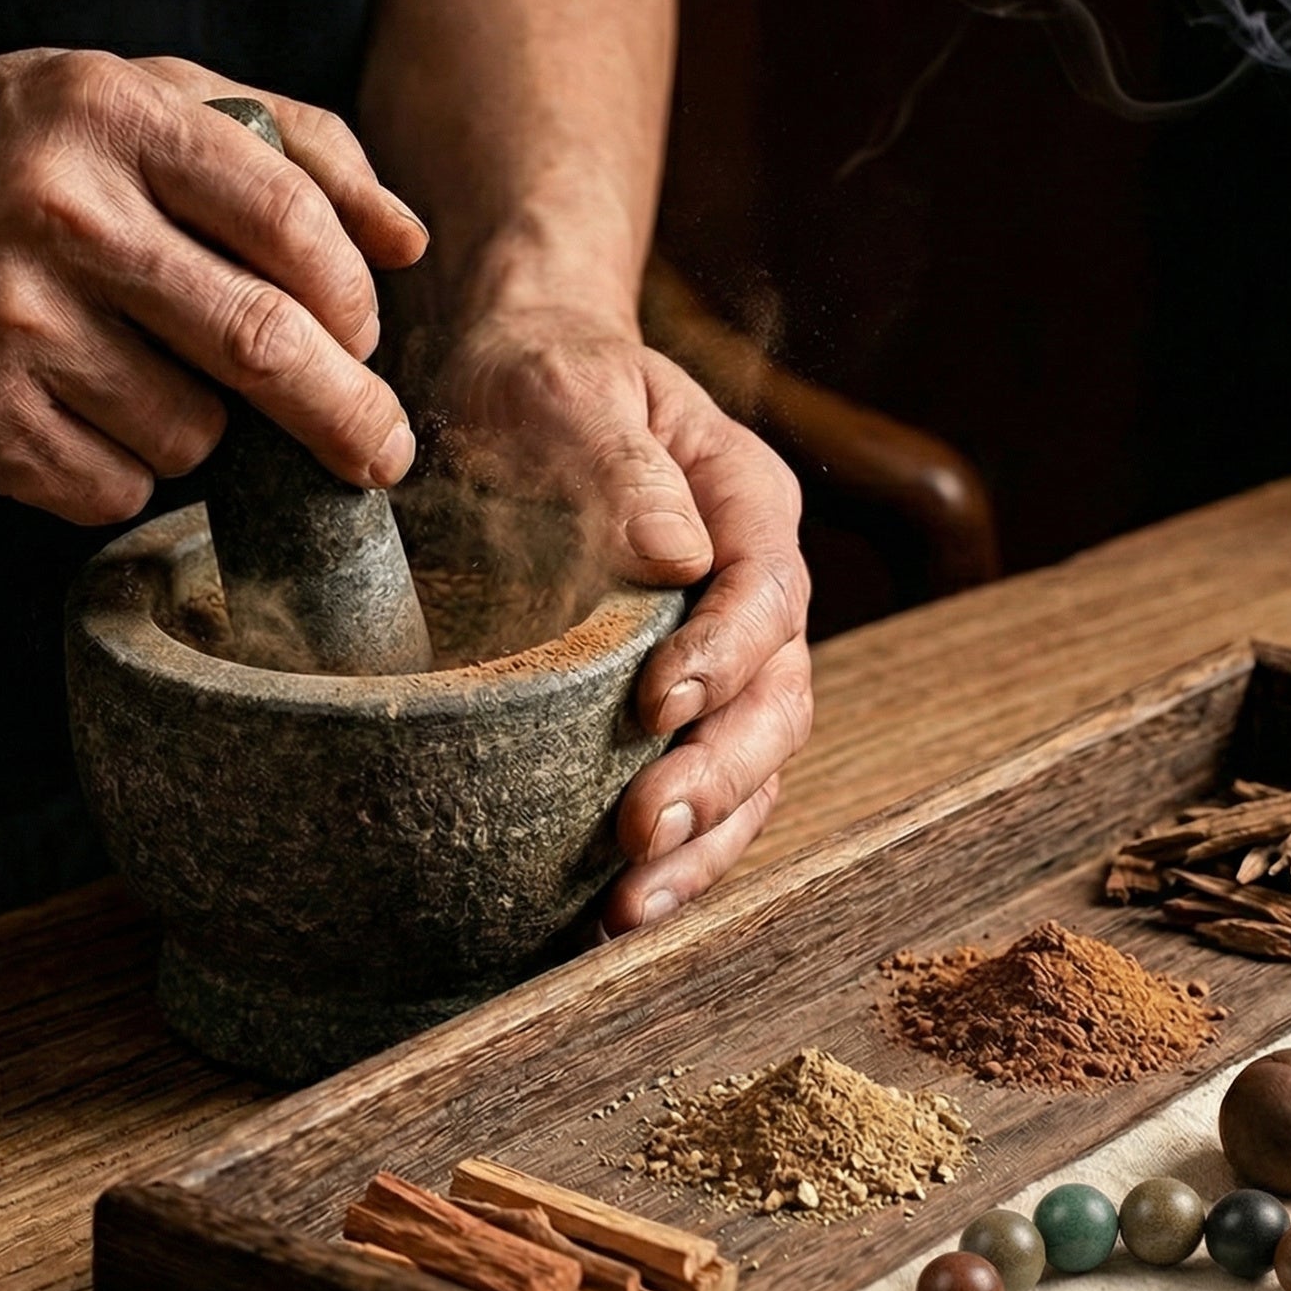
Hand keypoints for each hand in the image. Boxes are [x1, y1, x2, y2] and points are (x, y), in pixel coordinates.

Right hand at [0, 49, 427, 522]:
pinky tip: (74, 411)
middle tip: (383, 454)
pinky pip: (117, 490)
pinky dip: (124, 471)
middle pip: (263, 345)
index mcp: (110, 117)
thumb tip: (408, 242)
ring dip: (200, 431)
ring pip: (193, 436)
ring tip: (130, 373)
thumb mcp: (131, 98)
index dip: (353, 302)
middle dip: (350, 417)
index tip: (362, 337)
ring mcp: (9, 326)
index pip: (292, 225)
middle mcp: (60, 217)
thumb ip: (289, 150)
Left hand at [440, 310, 813, 931]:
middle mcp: (754, 589)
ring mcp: (725, 658)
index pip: (766, 591)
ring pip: (755, 767)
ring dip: (703, 843)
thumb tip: (674, 554)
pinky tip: (615, 907)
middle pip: (778, 700)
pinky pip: (705, 789)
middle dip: (719, 778)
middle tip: (642, 834)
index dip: (724, 657)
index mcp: (746, 502)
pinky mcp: (679, 710)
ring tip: (629, 906)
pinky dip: (675, 853)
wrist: (512, 395)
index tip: (655, 705)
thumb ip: (619, 460)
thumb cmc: (542, 383)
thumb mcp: (568, 388)